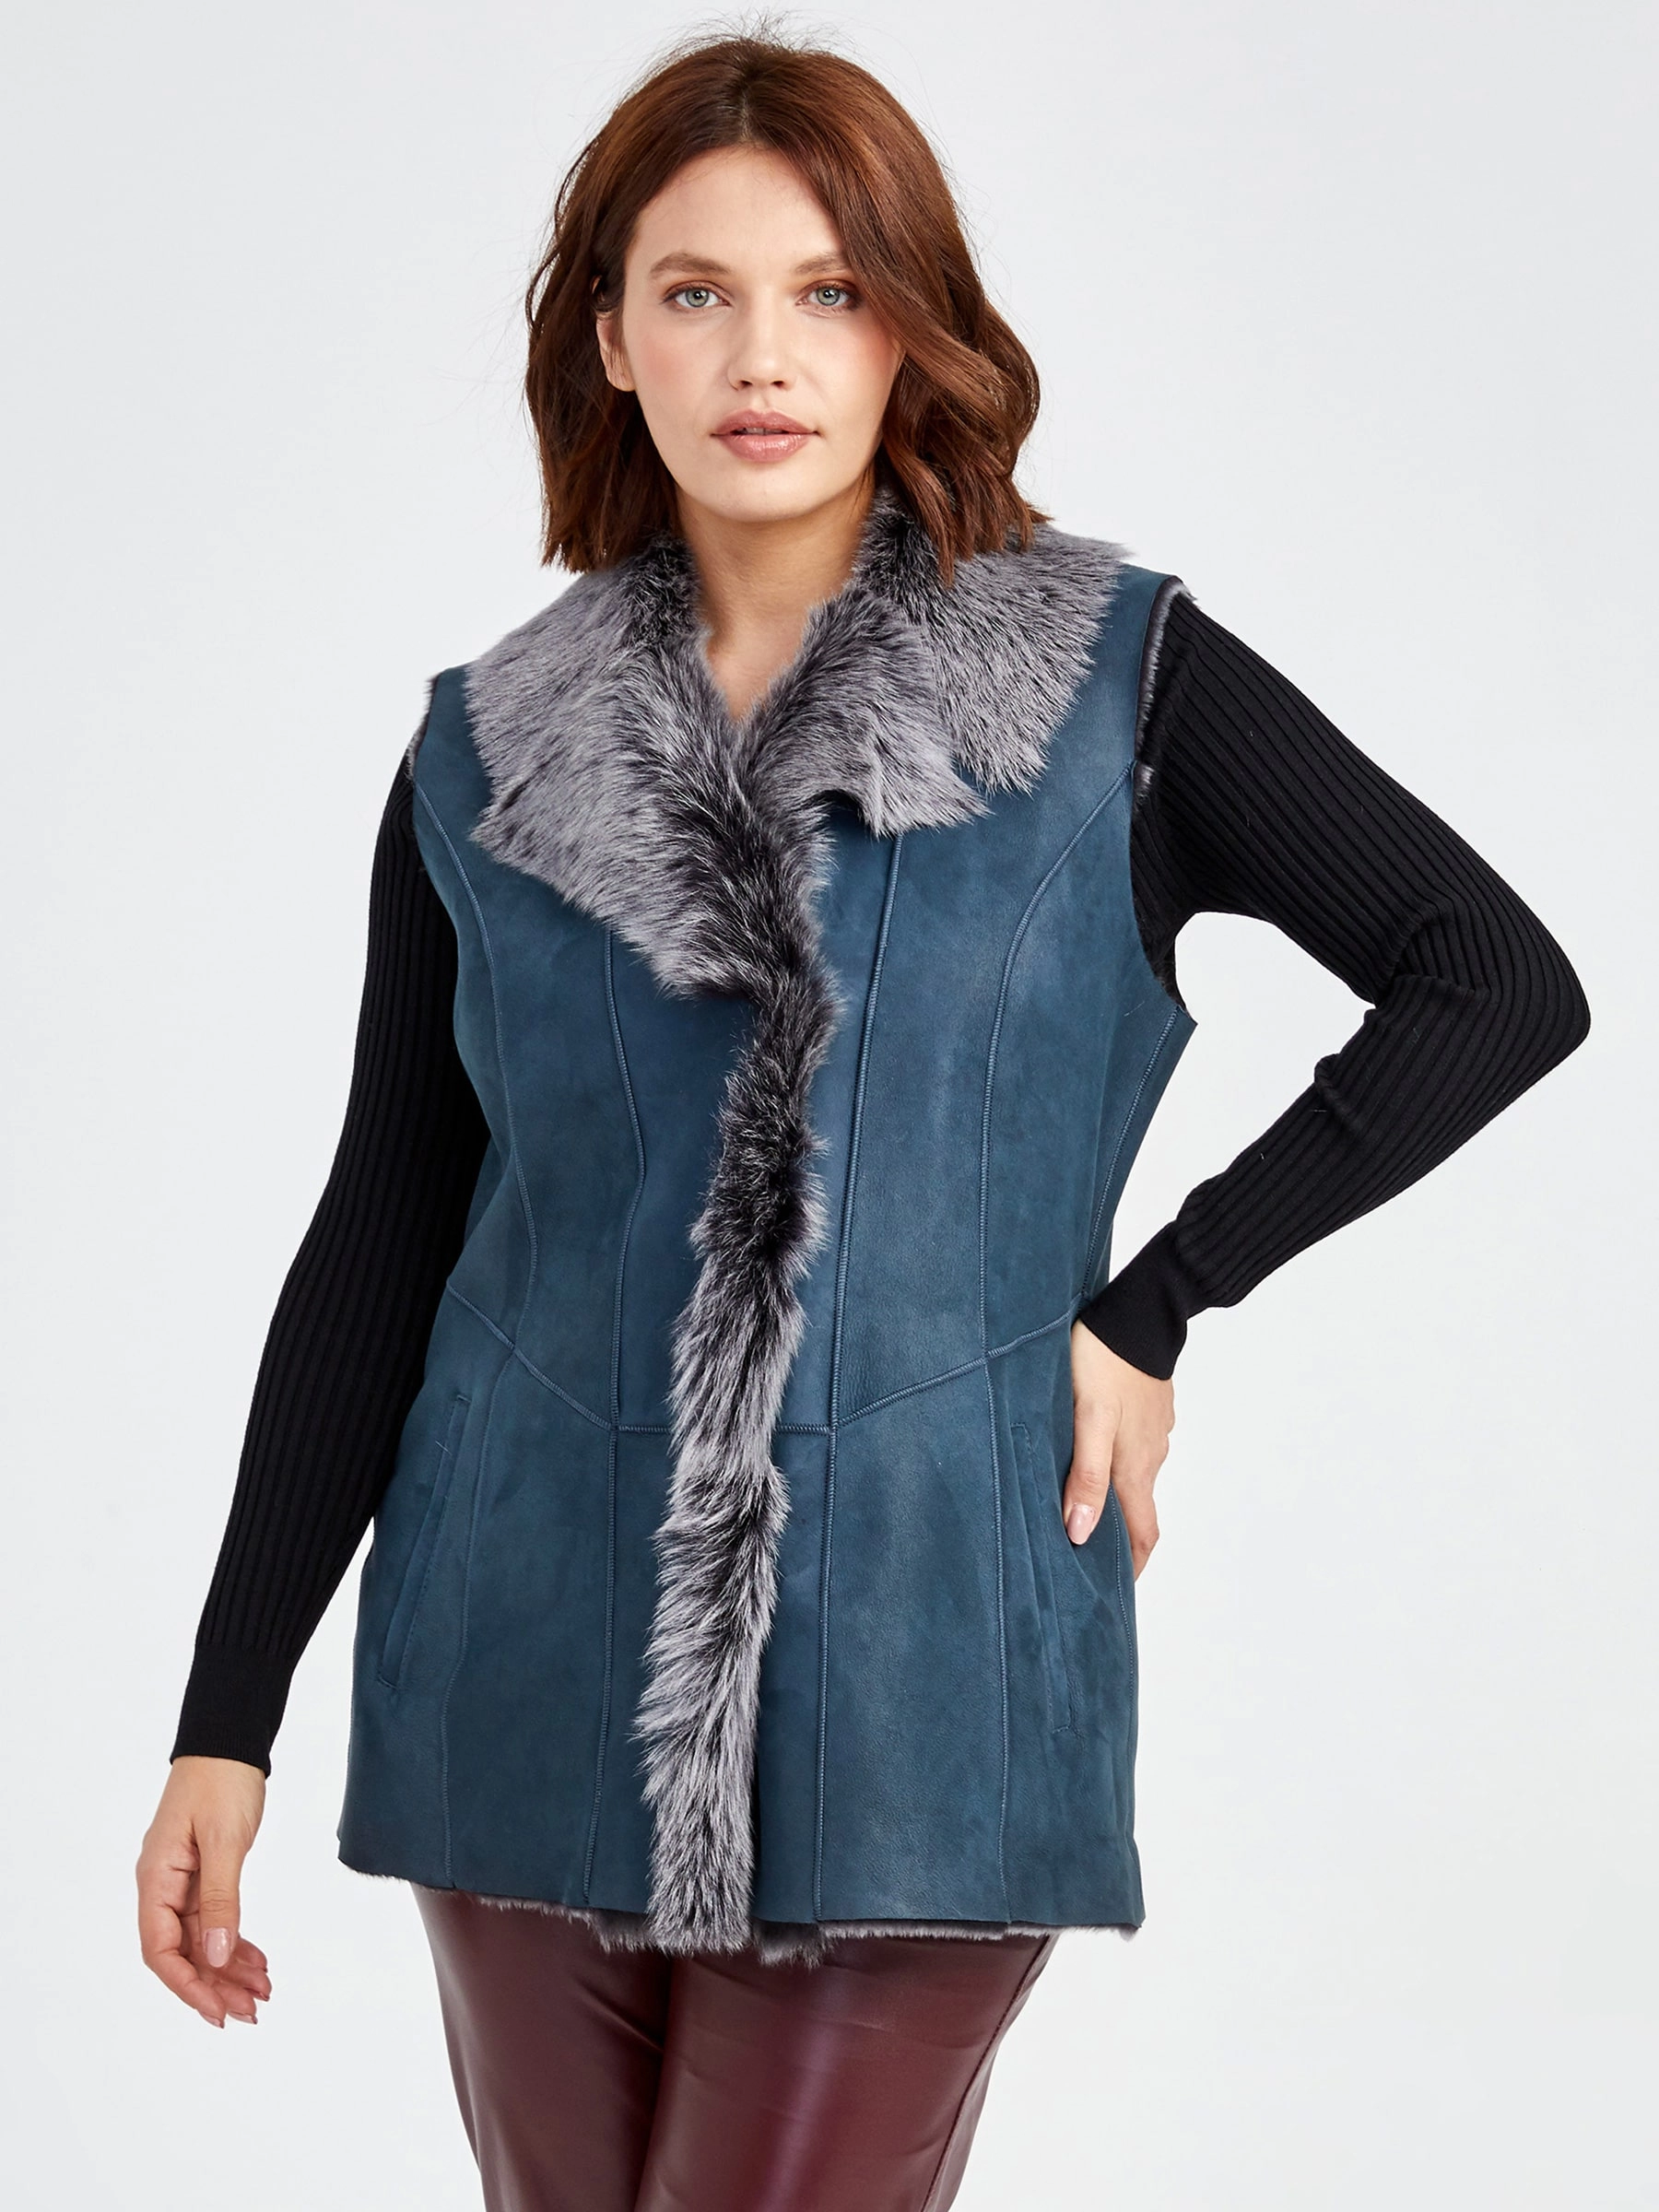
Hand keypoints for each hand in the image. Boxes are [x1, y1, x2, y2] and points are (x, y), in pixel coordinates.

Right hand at [136, 1755, 270, 2027]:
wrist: (230, 1742)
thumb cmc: (221, 1781)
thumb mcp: (223, 1840)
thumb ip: (220, 1900)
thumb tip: (217, 1955)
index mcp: (156, 1880)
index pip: (161, 1949)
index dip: (188, 1985)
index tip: (217, 2010)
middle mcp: (164, 1886)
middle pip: (184, 1952)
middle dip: (215, 1985)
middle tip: (251, 2011)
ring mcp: (184, 1882)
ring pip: (203, 1940)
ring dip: (230, 1969)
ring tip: (262, 1993)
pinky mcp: (205, 1874)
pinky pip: (216, 1920)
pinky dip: (236, 1942)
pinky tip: (258, 1961)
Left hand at [1065, 1322, 1174, 1576]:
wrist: (1138, 1312)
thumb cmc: (1104, 1362)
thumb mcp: (1088, 1421)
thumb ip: (1086, 1476)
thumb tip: (1079, 1533)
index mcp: (1135, 1467)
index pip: (1143, 1535)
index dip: (1132, 1568)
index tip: (1114, 1592)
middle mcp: (1151, 1455)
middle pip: (1137, 1508)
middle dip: (1117, 1536)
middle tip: (1085, 1551)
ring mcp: (1154, 1430)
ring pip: (1134, 1474)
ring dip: (1114, 1494)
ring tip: (1079, 1498)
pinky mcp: (1150, 1407)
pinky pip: (1135, 1444)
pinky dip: (1117, 1458)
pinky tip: (1093, 1447)